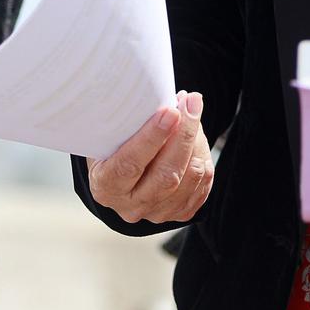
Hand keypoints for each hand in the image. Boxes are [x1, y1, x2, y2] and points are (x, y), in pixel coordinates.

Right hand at [87, 92, 212, 224]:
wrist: (122, 176)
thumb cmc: (113, 147)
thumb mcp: (108, 137)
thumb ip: (126, 125)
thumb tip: (160, 97)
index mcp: (105, 187)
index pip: (129, 165)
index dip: (151, 138)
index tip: (170, 111)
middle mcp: (131, 206)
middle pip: (166, 175)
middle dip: (183, 134)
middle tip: (190, 102)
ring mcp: (157, 212)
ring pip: (189, 177)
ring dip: (197, 139)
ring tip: (191, 110)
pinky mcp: (181, 212)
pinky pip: (203, 182)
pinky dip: (203, 153)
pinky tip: (196, 133)